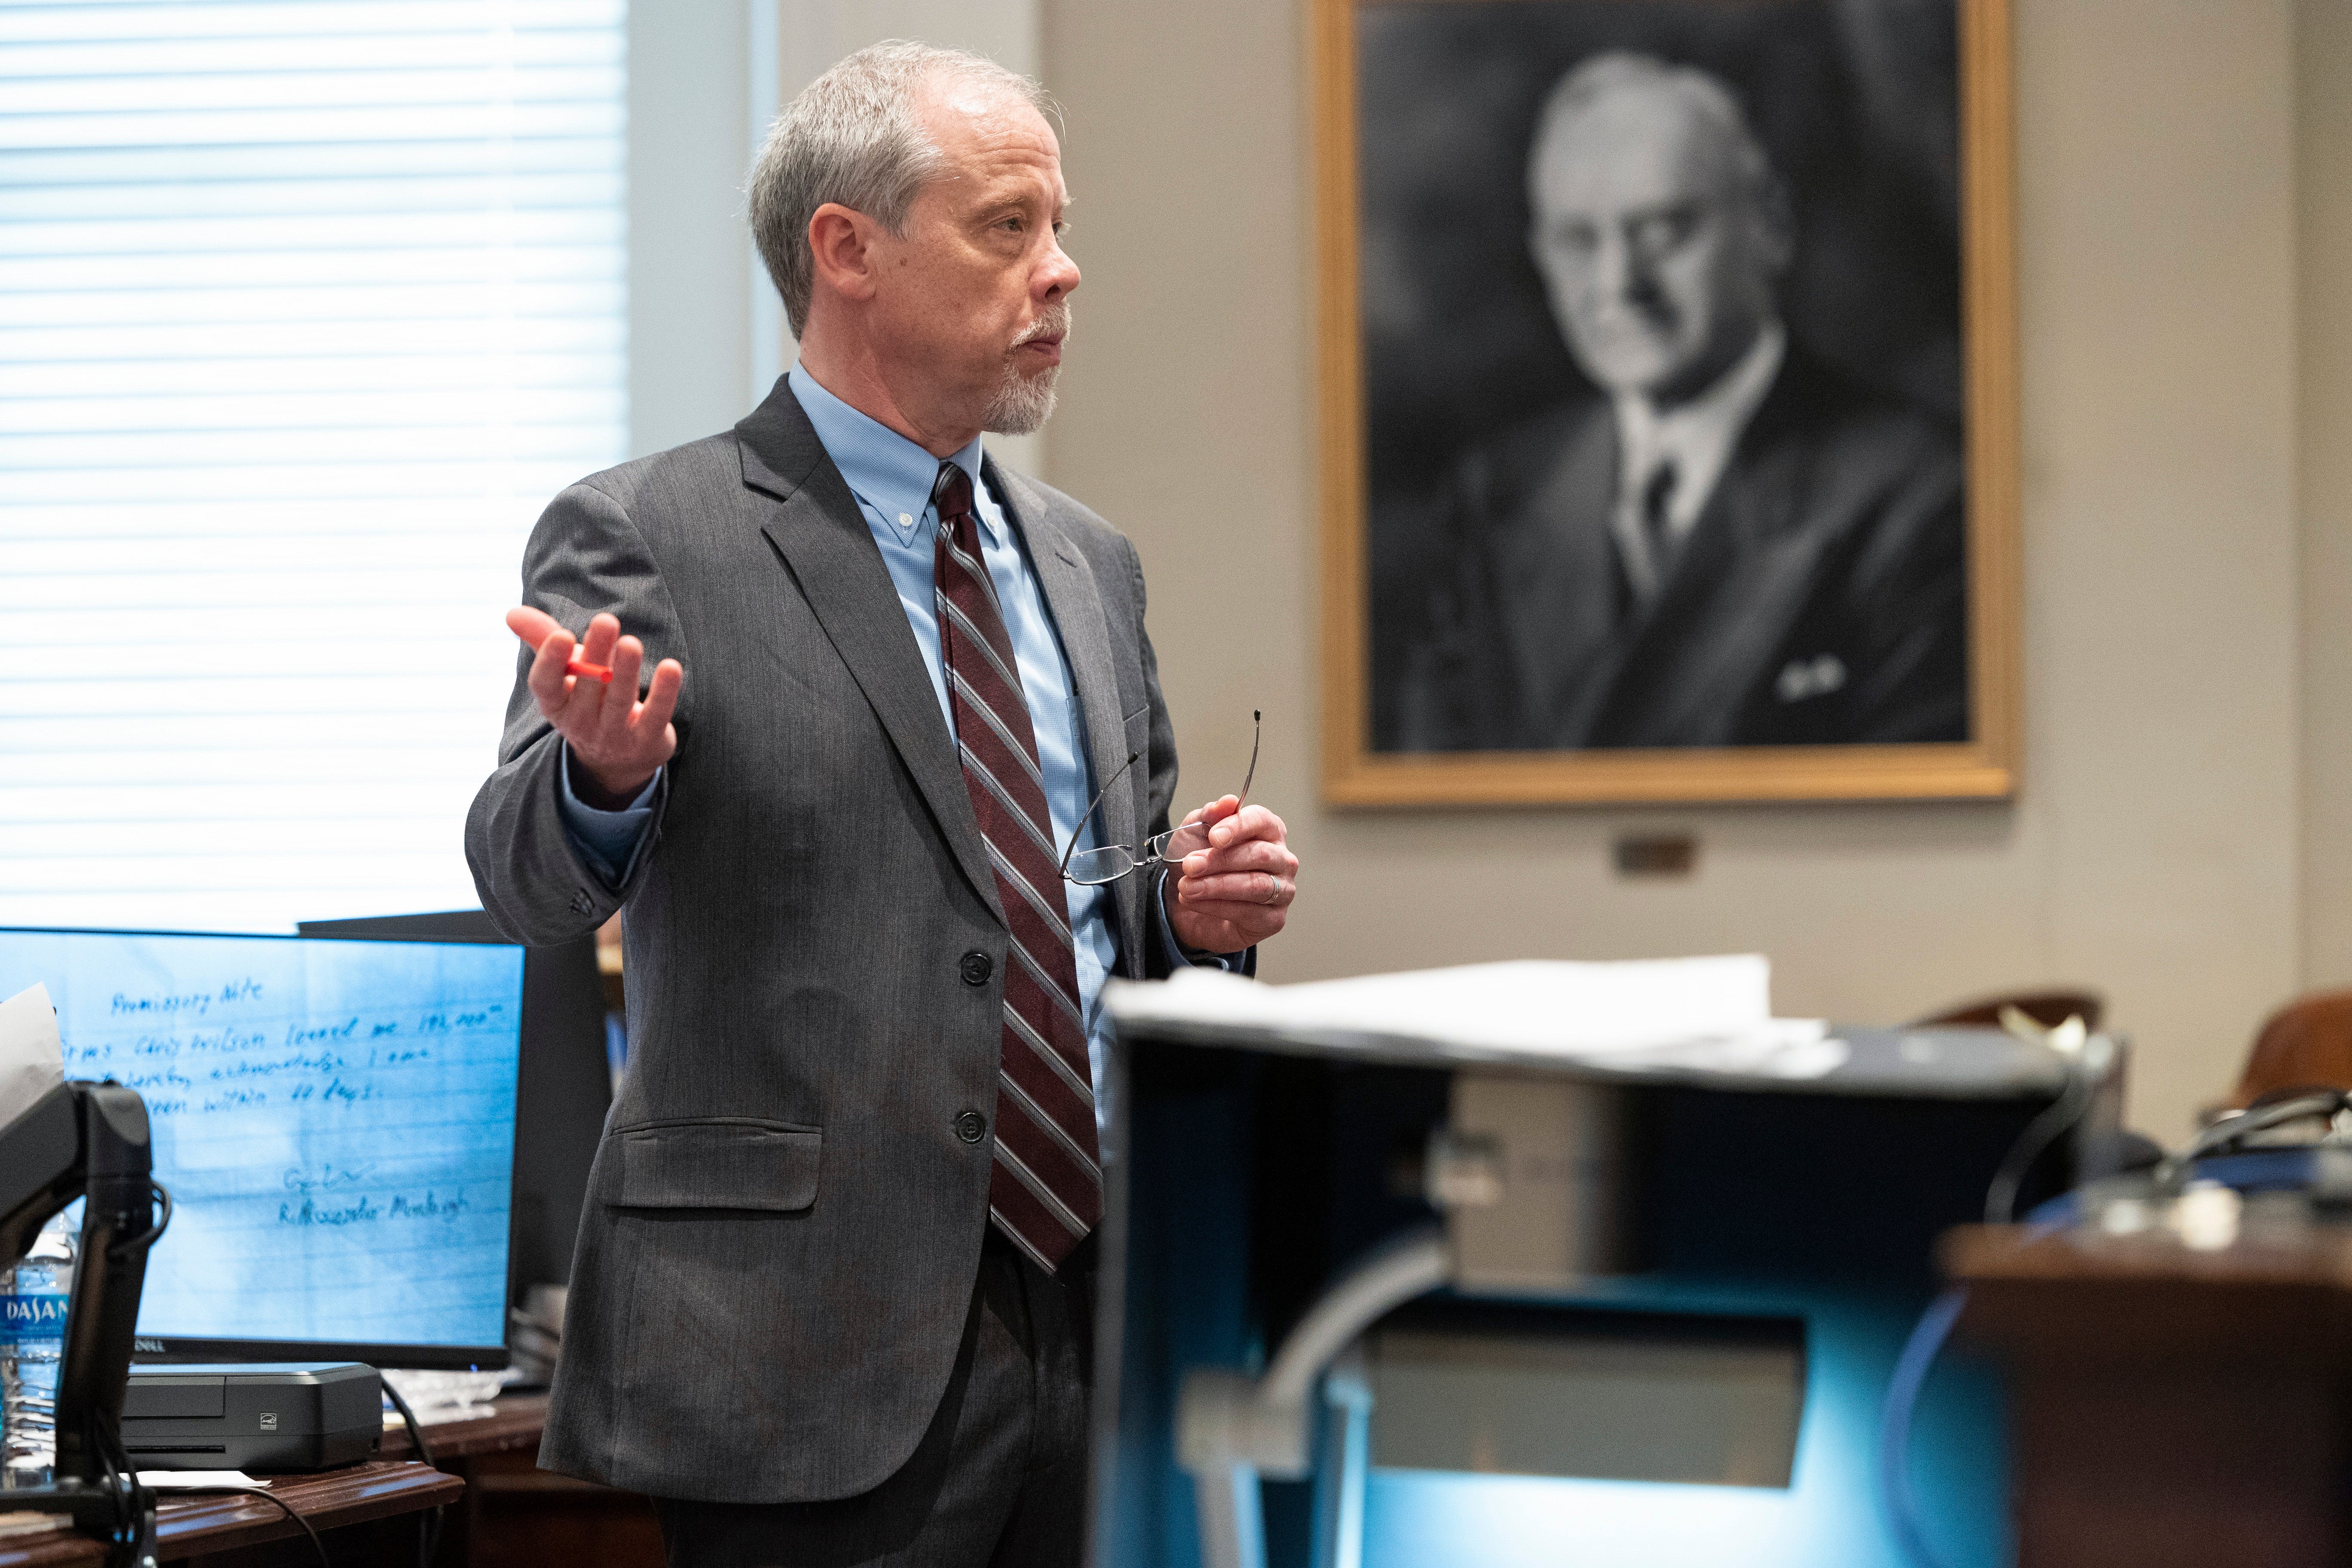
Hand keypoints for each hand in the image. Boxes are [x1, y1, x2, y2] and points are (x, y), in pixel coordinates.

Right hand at [505, 606, 682, 806]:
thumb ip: (543, 641)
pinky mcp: (646, 741)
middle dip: (597, 654)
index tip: (562, 634)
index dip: (551, 662)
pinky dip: (664, 692)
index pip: (545, 685)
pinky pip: (656, 715)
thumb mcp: (566, 674)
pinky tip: (671, 667)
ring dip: (626, 671)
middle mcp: (581, 723)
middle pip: (588, 686)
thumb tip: (511, 612)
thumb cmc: (589, 701)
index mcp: (555, 704)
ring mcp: (614, 736)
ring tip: (631, 643)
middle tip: (606, 621)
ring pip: (619, 701)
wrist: (617, 760)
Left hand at [1168, 797, 1295, 955]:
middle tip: (1189, 865)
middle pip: (1259, 855)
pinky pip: (1249, 912)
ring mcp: (1283, 890)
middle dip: (1220, 861)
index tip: (1213, 837)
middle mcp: (1282, 859)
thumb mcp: (1195, 831)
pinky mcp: (1274, 920)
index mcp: (1268, 830)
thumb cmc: (1199, 861)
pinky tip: (1194, 902)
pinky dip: (1216, 907)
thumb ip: (1211, 814)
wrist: (1186, 902)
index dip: (1238, 827)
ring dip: (1216, 886)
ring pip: (1256, 885)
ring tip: (1186, 887)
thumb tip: (1228, 801)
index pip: (1261, 821)